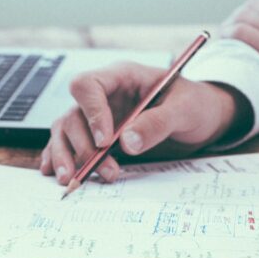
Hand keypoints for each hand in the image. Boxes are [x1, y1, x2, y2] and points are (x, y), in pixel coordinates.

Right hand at [40, 62, 249, 183]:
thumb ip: (157, 123)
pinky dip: (60, 158)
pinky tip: (55, 173)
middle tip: (106, 170)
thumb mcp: (185, 110)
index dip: (91, 113)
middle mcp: (104, 95)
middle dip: (84, 146)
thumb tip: (127, 142)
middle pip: (73, 114)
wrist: (203, 118)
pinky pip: (69, 143)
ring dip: (67, 156)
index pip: (88, 85)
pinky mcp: (98, 136)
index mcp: (122, 77)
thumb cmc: (195, 105)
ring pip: (65, 131)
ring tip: (72, 180)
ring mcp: (98, 116)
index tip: (105, 141)